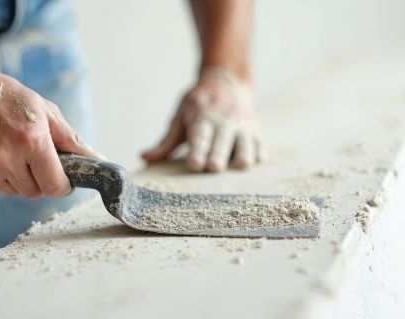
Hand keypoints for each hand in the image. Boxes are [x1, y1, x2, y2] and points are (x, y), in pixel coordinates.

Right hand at [0, 67, 103, 197]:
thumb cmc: (6, 96)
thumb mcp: (44, 110)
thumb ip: (70, 139)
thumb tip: (95, 159)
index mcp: (31, 141)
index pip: (55, 185)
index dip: (62, 185)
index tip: (63, 179)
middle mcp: (7, 158)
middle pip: (35, 191)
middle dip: (40, 179)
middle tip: (34, 157)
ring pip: (14, 191)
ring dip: (19, 178)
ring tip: (11, 150)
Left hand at [142, 66, 264, 171]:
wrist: (226, 81)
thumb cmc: (198, 104)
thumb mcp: (180, 116)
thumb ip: (166, 141)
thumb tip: (144, 158)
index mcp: (203, 117)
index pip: (200, 136)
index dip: (198, 150)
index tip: (194, 163)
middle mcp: (224, 121)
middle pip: (223, 143)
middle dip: (218, 156)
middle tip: (213, 168)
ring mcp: (243, 126)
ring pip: (246, 146)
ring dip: (242, 157)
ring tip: (237, 166)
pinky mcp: (256, 131)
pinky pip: (260, 146)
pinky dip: (258, 154)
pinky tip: (255, 161)